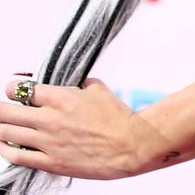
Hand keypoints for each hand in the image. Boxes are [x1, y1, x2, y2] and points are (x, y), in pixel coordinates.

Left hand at [0, 77, 145, 180]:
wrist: (129, 144)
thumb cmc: (116, 116)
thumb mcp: (96, 87)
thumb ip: (76, 84)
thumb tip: (66, 84)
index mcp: (61, 97)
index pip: (23, 89)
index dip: (13, 88)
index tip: (11, 89)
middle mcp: (50, 119)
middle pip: (8, 112)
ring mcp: (48, 142)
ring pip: (8, 133)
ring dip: (0, 127)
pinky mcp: (51, 162)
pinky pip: (18, 156)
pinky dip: (5, 149)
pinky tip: (2, 145)